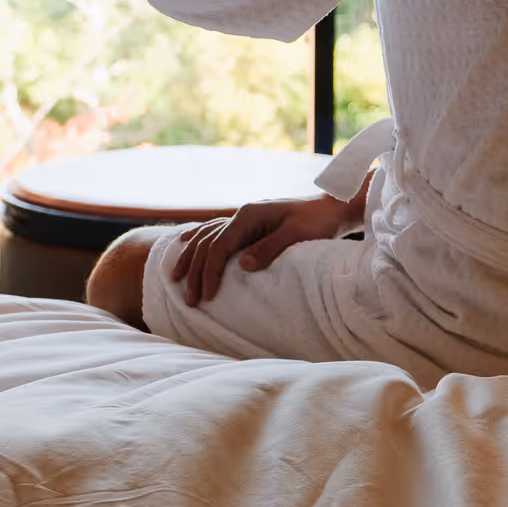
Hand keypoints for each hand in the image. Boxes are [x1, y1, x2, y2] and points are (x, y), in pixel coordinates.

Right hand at [171, 193, 353, 307]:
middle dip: (196, 272)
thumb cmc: (317, 221)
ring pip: (207, 237)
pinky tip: (185, 243)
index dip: (210, 272)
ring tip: (175, 277)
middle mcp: (242, 214)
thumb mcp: (295, 235)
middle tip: (189, 299)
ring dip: (190, 257)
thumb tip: (243, 266)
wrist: (332, 207)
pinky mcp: (249, 224)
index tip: (207, 296)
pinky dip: (198, 239)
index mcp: (249, 216)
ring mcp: (244, 218)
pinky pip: (215, 232)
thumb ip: (269, 248)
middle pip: (208, 244)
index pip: (219, 246)